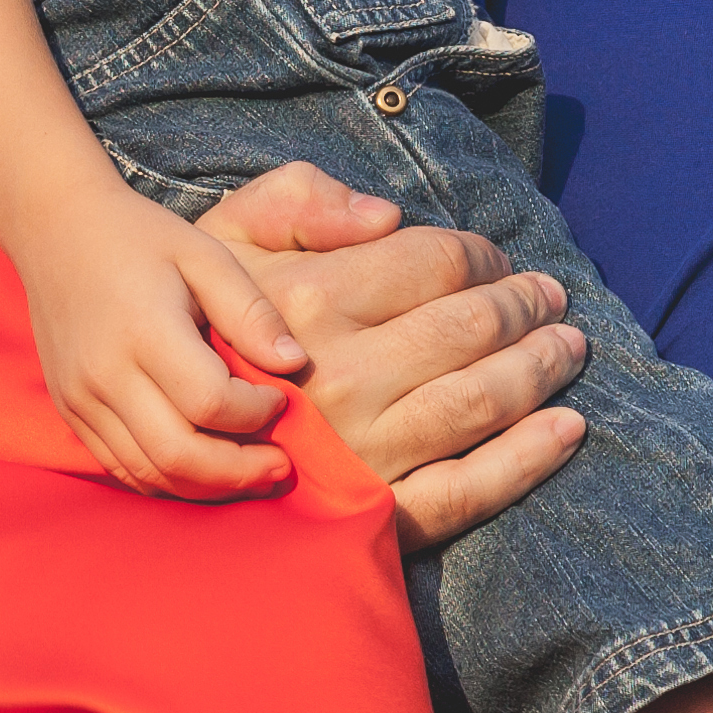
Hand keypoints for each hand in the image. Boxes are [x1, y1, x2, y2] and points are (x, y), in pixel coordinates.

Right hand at [13, 175, 315, 498]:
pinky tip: (202, 467)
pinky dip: (167, 478)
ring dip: (207, 486)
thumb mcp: (204, 255)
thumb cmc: (139, 237)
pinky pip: (121, 467)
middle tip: (279, 466)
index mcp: (144, 329)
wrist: (55, 228)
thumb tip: (295, 366)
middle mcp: (105, 373)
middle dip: (239, 471)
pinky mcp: (69, 410)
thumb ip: (250, 311)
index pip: (210, 402)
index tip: (280, 398)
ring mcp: (81, 398)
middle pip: (179, 455)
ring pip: (149, 473)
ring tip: (249, 474)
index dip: (256, 413)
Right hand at [188, 165, 592, 548]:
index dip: (483, 255)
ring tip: (568, 349)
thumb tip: (388, 216)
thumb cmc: (198, 317)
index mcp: (307, 301)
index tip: (499, 259)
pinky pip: (464, 491)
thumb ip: (299, 200)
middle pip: (467, 328)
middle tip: (550, 299)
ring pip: (478, 402)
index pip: (434, 263)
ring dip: (539, 369)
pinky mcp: (367, 511)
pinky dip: (526, 461)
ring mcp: (355, 450)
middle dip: (524, 306)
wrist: (145, 422)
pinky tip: (567, 429)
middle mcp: (336, 377)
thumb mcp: (226, 235)